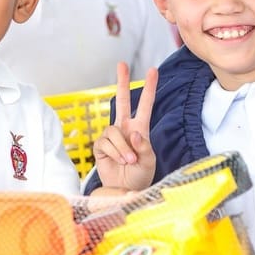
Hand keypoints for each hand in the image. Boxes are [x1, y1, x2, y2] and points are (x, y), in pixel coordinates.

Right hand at [93, 63, 157, 191]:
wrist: (126, 190)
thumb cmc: (140, 176)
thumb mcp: (149, 162)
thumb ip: (144, 147)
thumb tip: (134, 133)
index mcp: (140, 129)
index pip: (145, 105)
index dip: (149, 88)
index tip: (153, 71)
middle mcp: (125, 129)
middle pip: (122, 100)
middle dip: (122, 82)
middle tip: (121, 64)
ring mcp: (112, 137)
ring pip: (113, 131)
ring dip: (122, 147)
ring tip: (129, 161)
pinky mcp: (101, 146)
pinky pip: (105, 143)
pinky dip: (114, 153)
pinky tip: (118, 162)